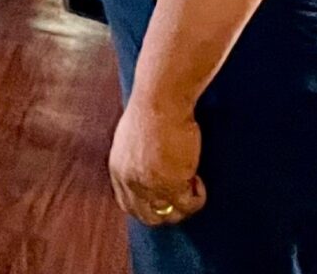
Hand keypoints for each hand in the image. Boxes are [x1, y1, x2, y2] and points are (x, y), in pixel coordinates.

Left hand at [109, 94, 205, 227]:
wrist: (160, 100)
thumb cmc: (150, 111)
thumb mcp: (131, 139)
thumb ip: (136, 160)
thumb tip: (151, 169)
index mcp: (118, 169)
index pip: (128, 205)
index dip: (149, 206)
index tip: (165, 198)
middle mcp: (129, 181)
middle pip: (147, 216)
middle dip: (167, 211)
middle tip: (184, 195)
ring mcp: (149, 186)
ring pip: (169, 214)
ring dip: (184, 205)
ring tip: (193, 184)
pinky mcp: (171, 184)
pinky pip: (189, 204)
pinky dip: (197, 198)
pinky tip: (199, 180)